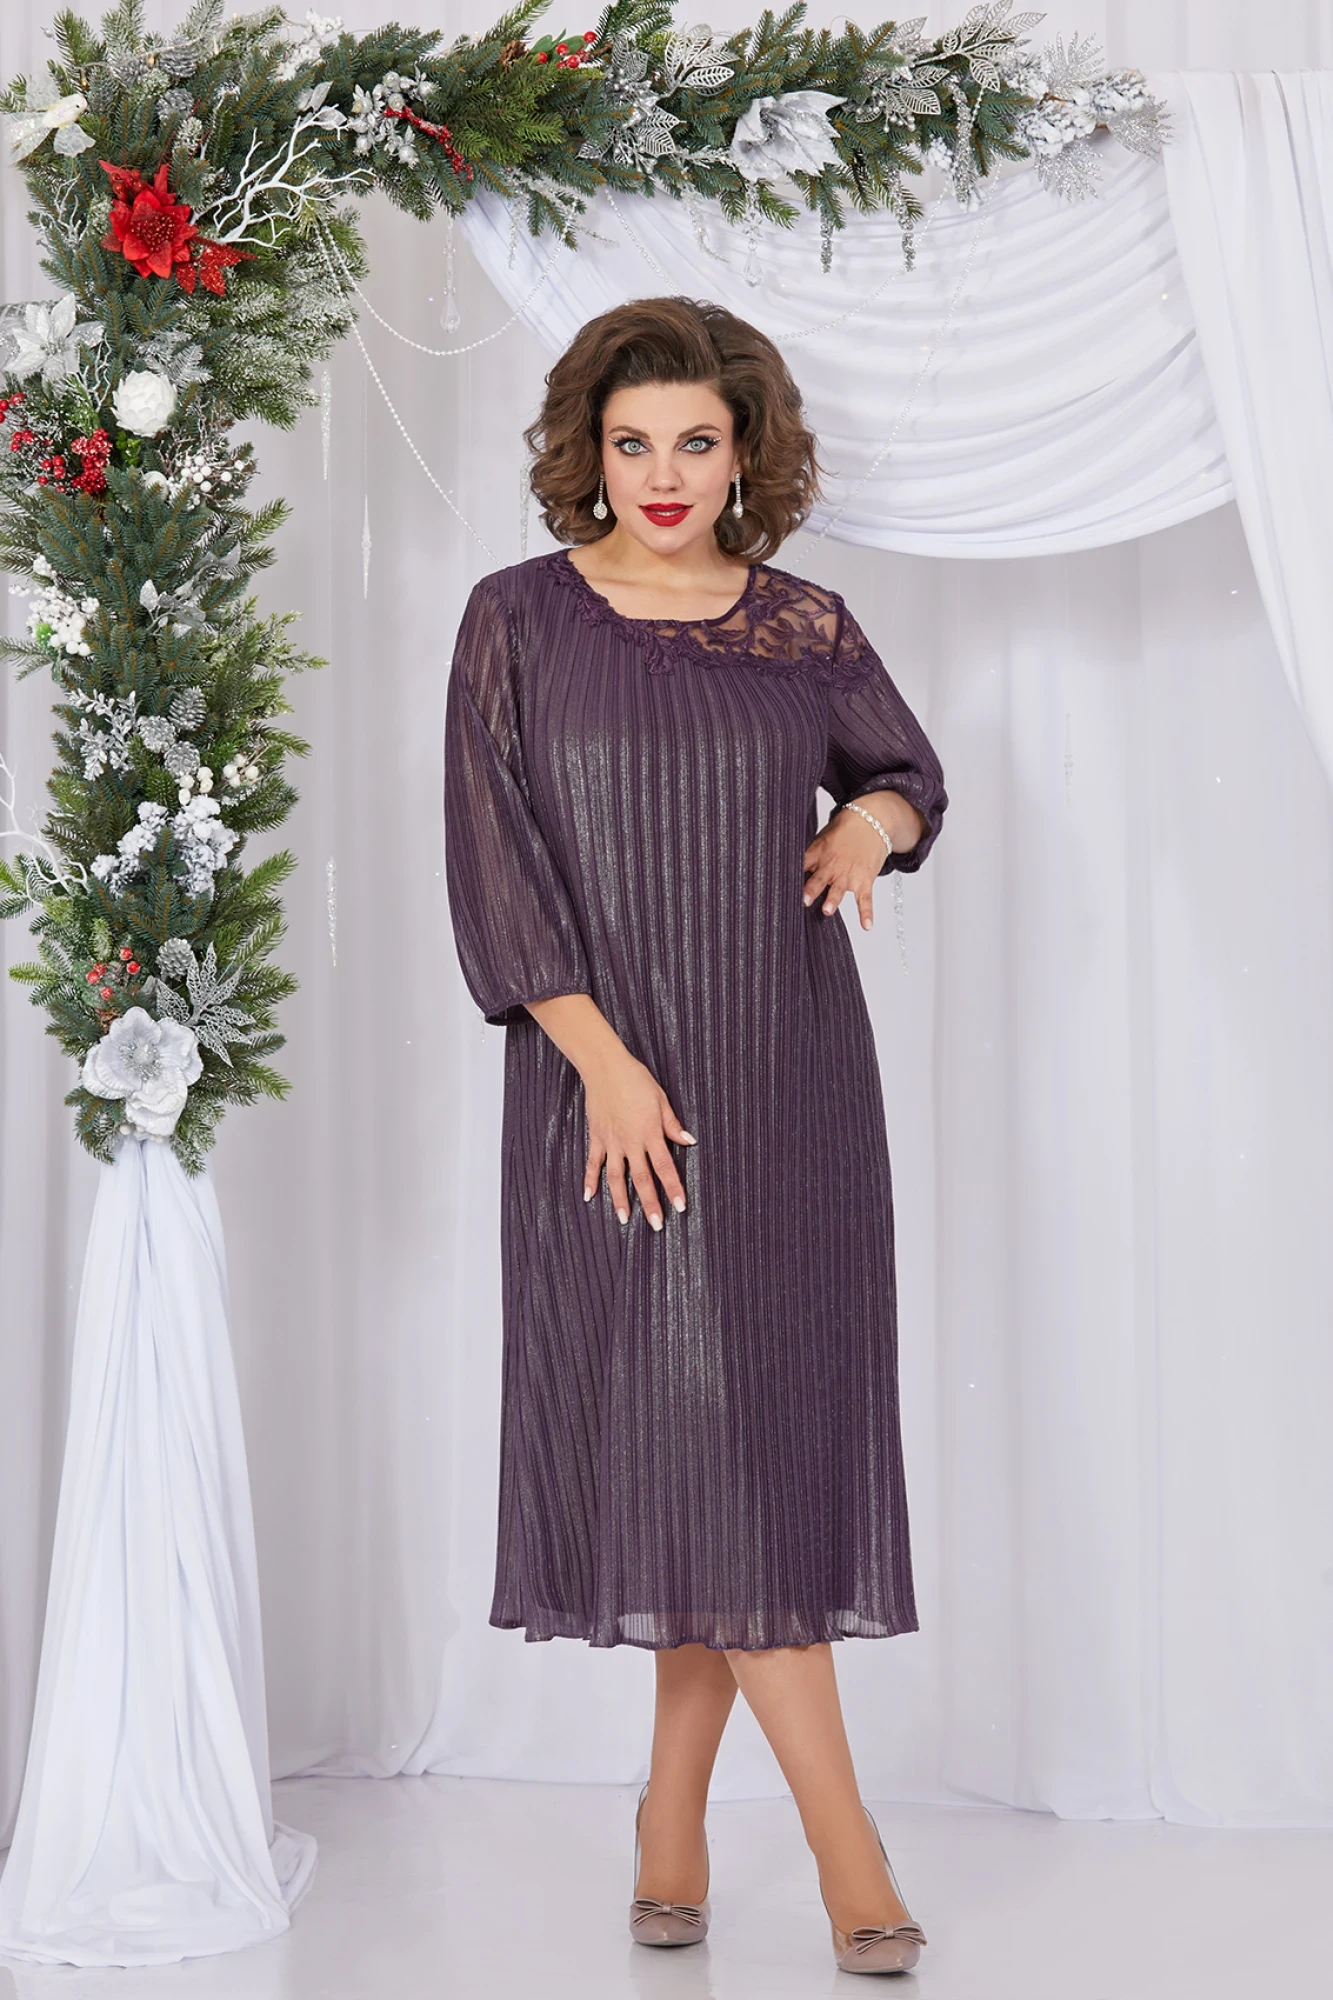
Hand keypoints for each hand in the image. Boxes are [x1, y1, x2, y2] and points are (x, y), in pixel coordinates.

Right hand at [582, 1047, 694, 1229]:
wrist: (606, 1068)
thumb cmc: (636, 1080)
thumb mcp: (661, 1100)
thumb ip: (672, 1125)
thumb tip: (688, 1142)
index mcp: (650, 1133)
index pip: (665, 1167)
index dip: (673, 1188)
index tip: (679, 1207)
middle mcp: (631, 1142)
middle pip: (642, 1179)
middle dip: (650, 1204)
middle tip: (656, 1225)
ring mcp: (611, 1142)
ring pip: (616, 1177)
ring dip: (620, 1199)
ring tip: (624, 1219)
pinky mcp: (596, 1138)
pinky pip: (593, 1163)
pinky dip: (589, 1180)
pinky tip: (589, 1196)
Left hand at [801, 793, 920, 929]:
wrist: (873, 820)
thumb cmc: (845, 829)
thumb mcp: (822, 837)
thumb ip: (809, 855)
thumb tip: (790, 870)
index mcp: (818, 854)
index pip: (801, 866)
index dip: (791, 876)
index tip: (780, 888)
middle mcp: (832, 865)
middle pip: (818, 879)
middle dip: (811, 889)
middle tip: (804, 900)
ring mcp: (848, 874)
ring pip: (839, 889)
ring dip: (833, 900)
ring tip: (827, 910)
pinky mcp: (864, 880)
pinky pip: (865, 899)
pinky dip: (866, 913)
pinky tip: (866, 925)